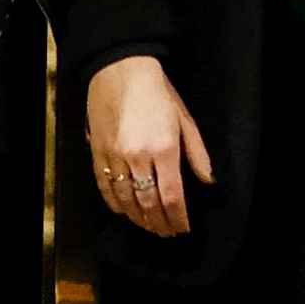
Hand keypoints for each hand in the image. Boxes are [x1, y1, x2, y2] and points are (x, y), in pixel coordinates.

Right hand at [84, 56, 207, 240]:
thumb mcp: (185, 120)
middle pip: (148, 202)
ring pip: (125, 198)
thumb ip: (197, 154)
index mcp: (163, 149)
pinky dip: (114, 203)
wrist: (120, 70)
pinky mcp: (97, 152)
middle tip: (167, 233)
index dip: (178, 217)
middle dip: (159, 222)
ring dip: (138, 217)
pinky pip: (104, 186)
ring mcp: (114, 156)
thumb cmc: (157, 93)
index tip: (183, 228)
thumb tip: (208, 182)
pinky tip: (124, 211)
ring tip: (148, 226)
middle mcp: (137, 157)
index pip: (171, 196)